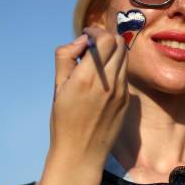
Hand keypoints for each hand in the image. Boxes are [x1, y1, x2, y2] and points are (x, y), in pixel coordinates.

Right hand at [49, 26, 128, 168]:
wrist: (81, 153)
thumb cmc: (64, 120)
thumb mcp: (57, 87)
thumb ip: (66, 57)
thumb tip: (81, 40)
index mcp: (87, 78)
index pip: (105, 39)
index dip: (96, 31)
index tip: (86, 35)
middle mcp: (108, 82)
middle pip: (119, 44)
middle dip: (106, 39)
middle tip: (93, 45)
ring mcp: (121, 92)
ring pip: (124, 58)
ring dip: (113, 52)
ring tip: (98, 61)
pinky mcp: (127, 101)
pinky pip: (125, 75)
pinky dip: (116, 69)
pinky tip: (103, 79)